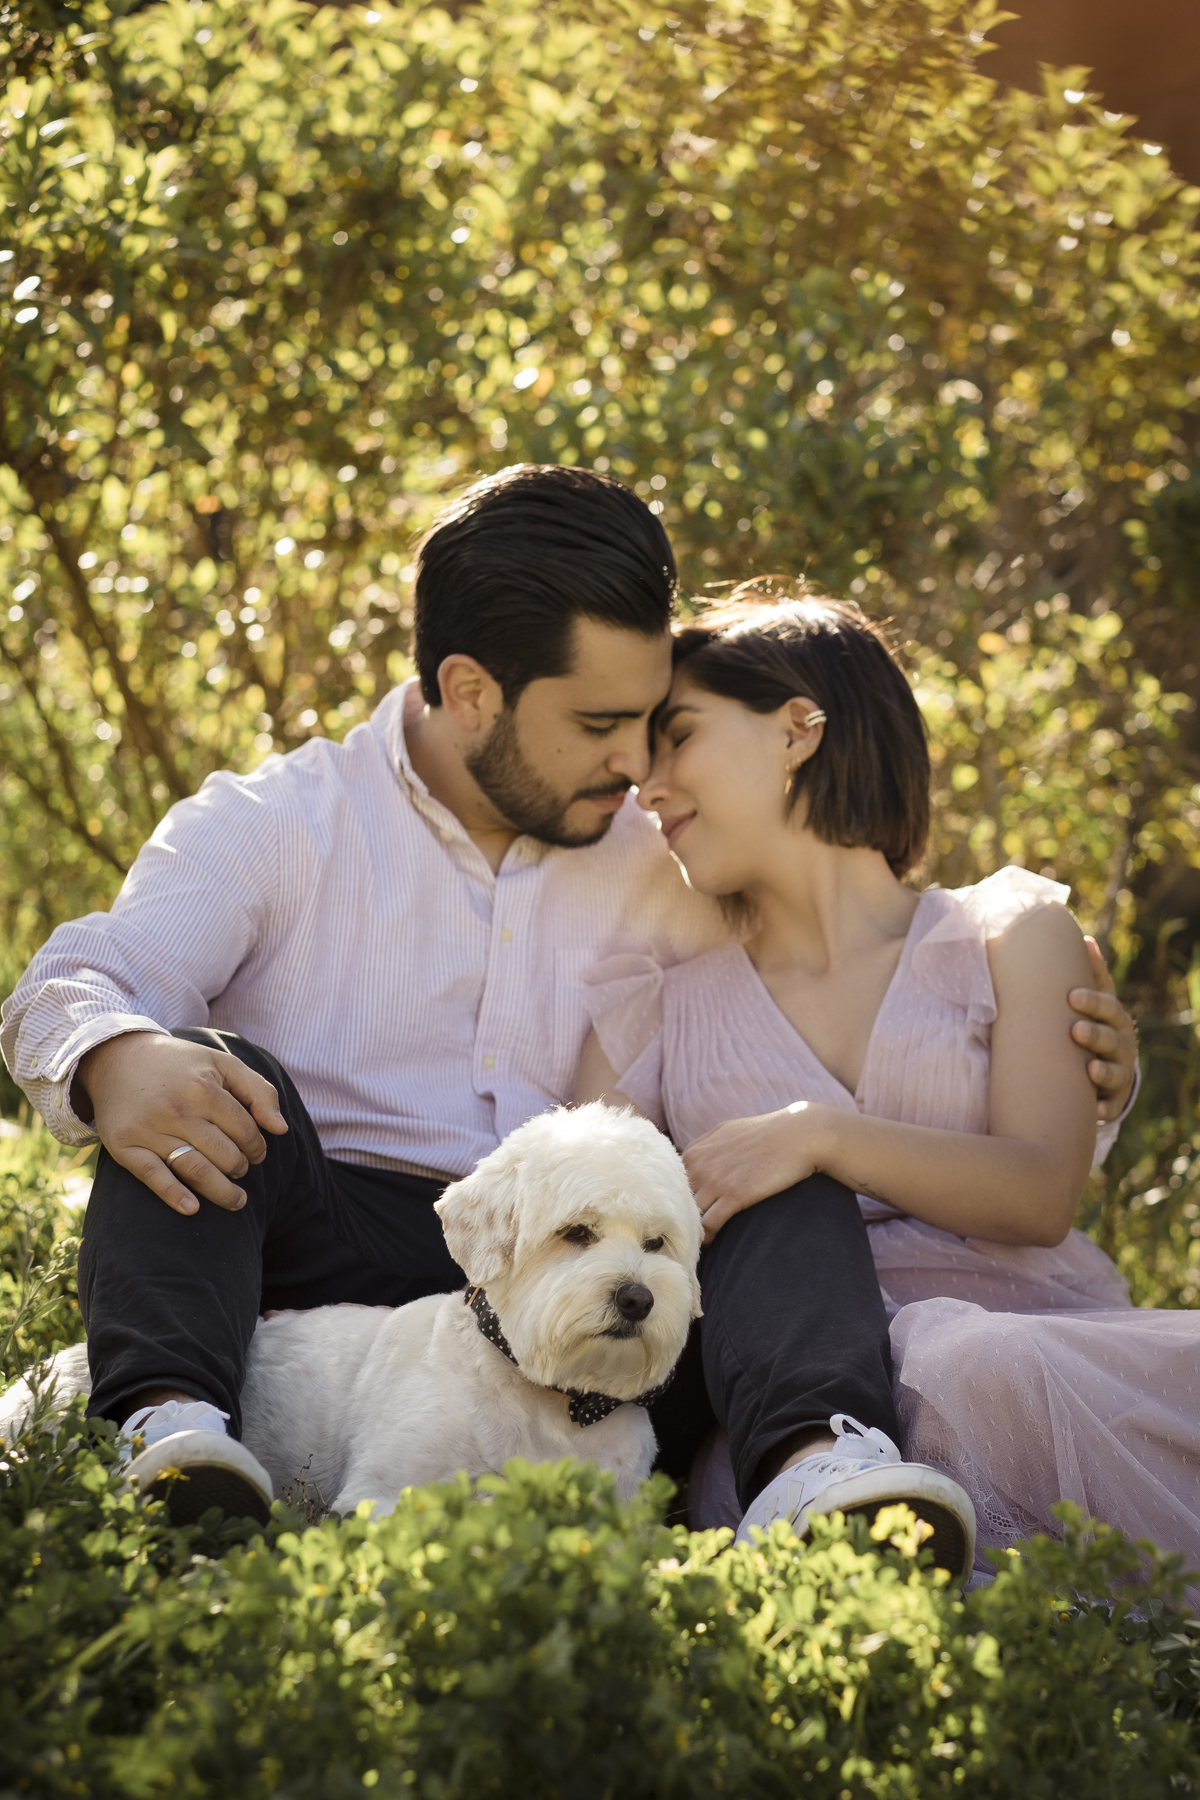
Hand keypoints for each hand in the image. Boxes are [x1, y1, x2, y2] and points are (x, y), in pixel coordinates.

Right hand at [75, 1031, 287, 1215]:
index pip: (244, 1129)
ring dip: (221, 1192)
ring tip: (236, 1201)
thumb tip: (281, 1130)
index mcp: (203, 1088)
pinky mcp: (125, 1146)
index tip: (257, 1153)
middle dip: (240, 1168)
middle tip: (242, 1170)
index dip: (257, 1146)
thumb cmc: (180, 1064)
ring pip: (195, 1169)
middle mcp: (177, 1110)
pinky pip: (152, 1177)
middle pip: (223, 1154)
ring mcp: (149, 1130)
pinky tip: (193, 1209)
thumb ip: (259, 1091)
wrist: (118, 1058)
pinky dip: (174, 1196)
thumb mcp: (222, 1063)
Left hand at [682, 1103, 834, 1241]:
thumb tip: (692, 1165)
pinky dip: (708, 1237)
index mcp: (694, 1152)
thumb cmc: (765, 1133)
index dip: (674, 1203)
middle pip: (676, 1203)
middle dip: (678, 1220)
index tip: (678, 1217)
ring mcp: (715, 1180)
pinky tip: (714, 1241)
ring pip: (690, 1216)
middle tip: (681, 1237)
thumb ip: (705, 1150)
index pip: (670, 1186)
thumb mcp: (726, 1133)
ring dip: (692, 1231)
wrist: (798, 1135)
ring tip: (695, 1244)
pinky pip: (709, 1225)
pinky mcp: (735, 1195)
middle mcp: (698, 1165)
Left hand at [1069, 937, 1138, 1122]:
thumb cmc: (1092, 1024)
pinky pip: (1112, 1107)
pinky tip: (1094, 1110)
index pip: (1108, 1007)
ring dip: (1103, 1071)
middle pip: (1113, 1039)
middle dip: (1096, 1034)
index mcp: (1113, 1019)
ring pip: (1116, 1073)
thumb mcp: (1093, 1000)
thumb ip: (1090, 974)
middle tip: (1075, 1030)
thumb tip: (1084, 938)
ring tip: (1089, 1069)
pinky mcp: (1114, 1101)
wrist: (1103, 1067)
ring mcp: (1121, 1073)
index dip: (1093, 1001)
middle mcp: (1121, 1045)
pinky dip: (1104, 1108)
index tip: (1071, 995)